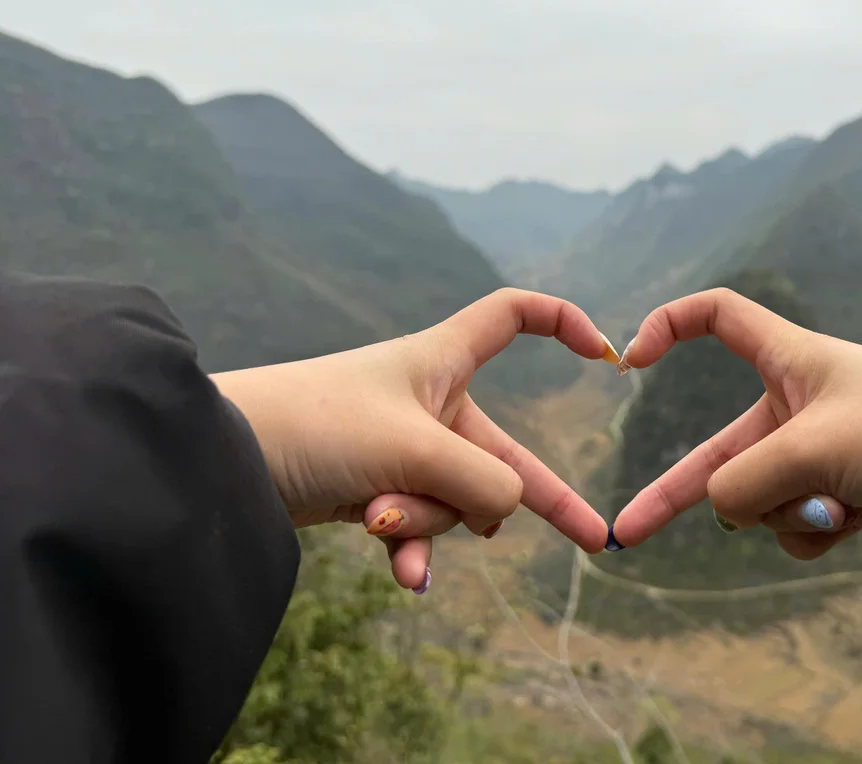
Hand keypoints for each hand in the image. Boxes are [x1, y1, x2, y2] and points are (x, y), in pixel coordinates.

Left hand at [212, 289, 617, 588]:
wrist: (223, 461)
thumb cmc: (317, 425)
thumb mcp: (416, 449)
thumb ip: (484, 482)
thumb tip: (509, 512)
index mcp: (441, 359)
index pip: (513, 315)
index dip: (561, 323)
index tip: (603, 356)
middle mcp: (430, 401)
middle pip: (504, 451)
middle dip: (545, 500)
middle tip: (596, 540)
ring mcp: (405, 450)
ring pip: (457, 499)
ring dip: (429, 519)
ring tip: (380, 515)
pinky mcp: (376, 490)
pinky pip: (419, 528)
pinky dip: (411, 550)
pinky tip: (404, 580)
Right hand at [610, 288, 861, 558]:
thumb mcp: (812, 448)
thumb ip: (744, 481)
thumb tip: (723, 511)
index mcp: (792, 360)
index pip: (718, 316)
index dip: (671, 325)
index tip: (632, 362)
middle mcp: (800, 405)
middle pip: (720, 450)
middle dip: (675, 495)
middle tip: (625, 533)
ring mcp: (820, 456)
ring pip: (762, 497)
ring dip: (785, 510)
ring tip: (837, 502)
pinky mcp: (845, 497)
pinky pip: (797, 523)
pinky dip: (815, 530)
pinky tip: (854, 522)